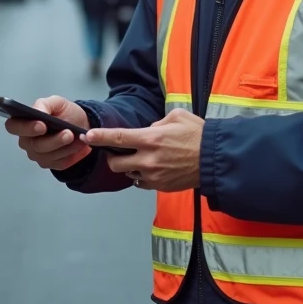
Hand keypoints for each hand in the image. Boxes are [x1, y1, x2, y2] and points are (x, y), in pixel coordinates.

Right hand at [4, 96, 92, 170]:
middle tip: (68, 133)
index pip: (13, 127)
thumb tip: (38, 112)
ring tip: (78, 139)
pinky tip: (79, 147)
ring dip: (65, 148)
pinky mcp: (49, 164)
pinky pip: (58, 163)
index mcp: (23, 122)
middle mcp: (26, 141)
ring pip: (48, 156)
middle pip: (34, 145)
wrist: (81, 125)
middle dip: (53, 140)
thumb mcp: (56, 102)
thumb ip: (44, 104)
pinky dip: (71, 155)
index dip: (25, 128)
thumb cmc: (64, 113)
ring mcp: (37, 154)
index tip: (42, 125)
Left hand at [84, 108, 203, 191]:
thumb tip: (148, 130)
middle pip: (115, 163)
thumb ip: (157, 122)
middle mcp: (149, 159)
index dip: (100, 137)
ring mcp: (154, 175)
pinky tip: (152, 168)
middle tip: (117, 151)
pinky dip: (141, 176)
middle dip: (112, 157)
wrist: (214, 159)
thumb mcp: (177, 117)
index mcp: (151, 139)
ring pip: (128, 173)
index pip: (117, 138)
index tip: (88, 136)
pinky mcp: (160, 186)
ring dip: (129, 166)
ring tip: (142, 158)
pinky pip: (141, 183)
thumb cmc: (198, 135)